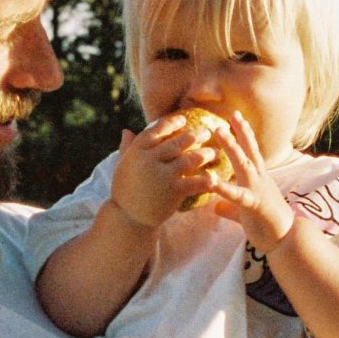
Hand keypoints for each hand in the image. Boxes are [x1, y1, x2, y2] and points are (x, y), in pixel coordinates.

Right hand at [109, 117, 215, 231]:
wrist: (128, 218)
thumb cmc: (125, 191)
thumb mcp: (122, 166)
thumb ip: (126, 147)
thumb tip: (127, 131)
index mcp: (137, 150)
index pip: (156, 130)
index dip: (171, 123)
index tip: (183, 119)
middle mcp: (150, 159)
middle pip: (177, 143)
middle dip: (195, 136)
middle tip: (207, 132)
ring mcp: (163, 175)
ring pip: (190, 159)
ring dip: (205, 154)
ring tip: (215, 152)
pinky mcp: (173, 191)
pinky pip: (195, 182)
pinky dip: (207, 179)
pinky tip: (216, 177)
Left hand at [205, 113, 294, 251]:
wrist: (286, 240)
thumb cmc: (268, 226)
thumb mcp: (246, 213)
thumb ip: (230, 208)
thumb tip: (216, 207)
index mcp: (259, 180)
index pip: (251, 152)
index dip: (244, 135)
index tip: (237, 118)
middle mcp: (260, 180)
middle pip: (249, 151)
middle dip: (240, 131)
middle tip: (230, 113)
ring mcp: (258, 190)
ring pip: (243, 164)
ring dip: (231, 147)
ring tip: (219, 132)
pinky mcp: (255, 205)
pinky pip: (237, 195)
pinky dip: (224, 188)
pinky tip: (211, 182)